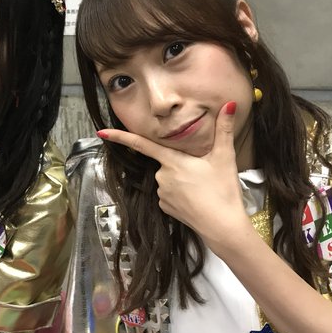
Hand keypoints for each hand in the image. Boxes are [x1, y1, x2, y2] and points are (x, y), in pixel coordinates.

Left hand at [98, 102, 251, 252]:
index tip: (101, 132)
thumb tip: (230, 104)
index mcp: (172, 161)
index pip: (141, 144)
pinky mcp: (164, 208)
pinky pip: (168, 194)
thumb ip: (225, 129)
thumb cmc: (223, 191)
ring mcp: (161, 195)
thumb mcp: (225, 157)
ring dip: (182, 180)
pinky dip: (180, 194)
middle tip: (203, 173)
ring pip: (168, 179)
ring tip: (203, 188)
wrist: (223, 228)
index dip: (120, 137)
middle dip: (181, 164)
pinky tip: (196, 199)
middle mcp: (161, 177)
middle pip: (166, 162)